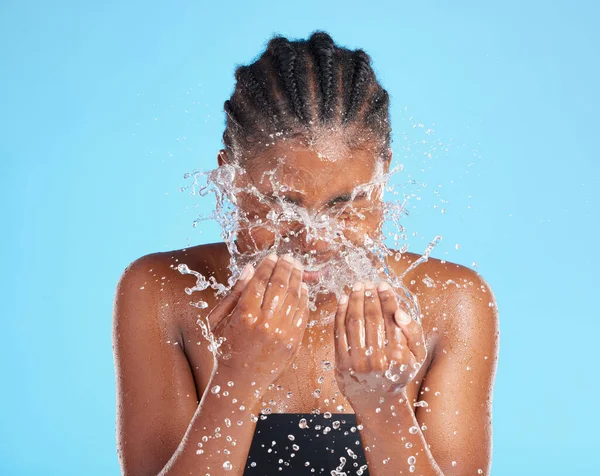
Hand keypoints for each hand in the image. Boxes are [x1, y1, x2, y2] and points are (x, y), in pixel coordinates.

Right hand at [209, 253, 308, 393]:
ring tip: (298, 268)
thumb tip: (249, 269)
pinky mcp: (293, 342)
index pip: (260, 281)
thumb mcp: (218, 320)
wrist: (239, 381)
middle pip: (279, 285)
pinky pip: (302, 314)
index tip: (272, 256)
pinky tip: (303, 288)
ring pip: (294, 298)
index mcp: (244, 315)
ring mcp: (281, 333)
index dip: (267, 265)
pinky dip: (304, 298)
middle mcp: (264, 323)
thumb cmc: (224, 348)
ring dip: (298, 279)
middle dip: (285, 267)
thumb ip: (234, 293)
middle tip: (289, 258)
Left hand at [334, 280, 426, 411]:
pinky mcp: (341, 363)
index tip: (383, 284)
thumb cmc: (398, 372)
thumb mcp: (416, 356)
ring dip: (355, 300)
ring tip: (357, 286)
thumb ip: (413, 332)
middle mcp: (378, 360)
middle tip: (368, 282)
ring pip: (354, 322)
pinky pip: (339, 332)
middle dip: (369, 296)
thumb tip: (400, 313)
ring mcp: (358, 362)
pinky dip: (340, 312)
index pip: (391, 319)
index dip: (387, 299)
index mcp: (399, 357)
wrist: (376, 400)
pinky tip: (344, 299)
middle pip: (372, 318)